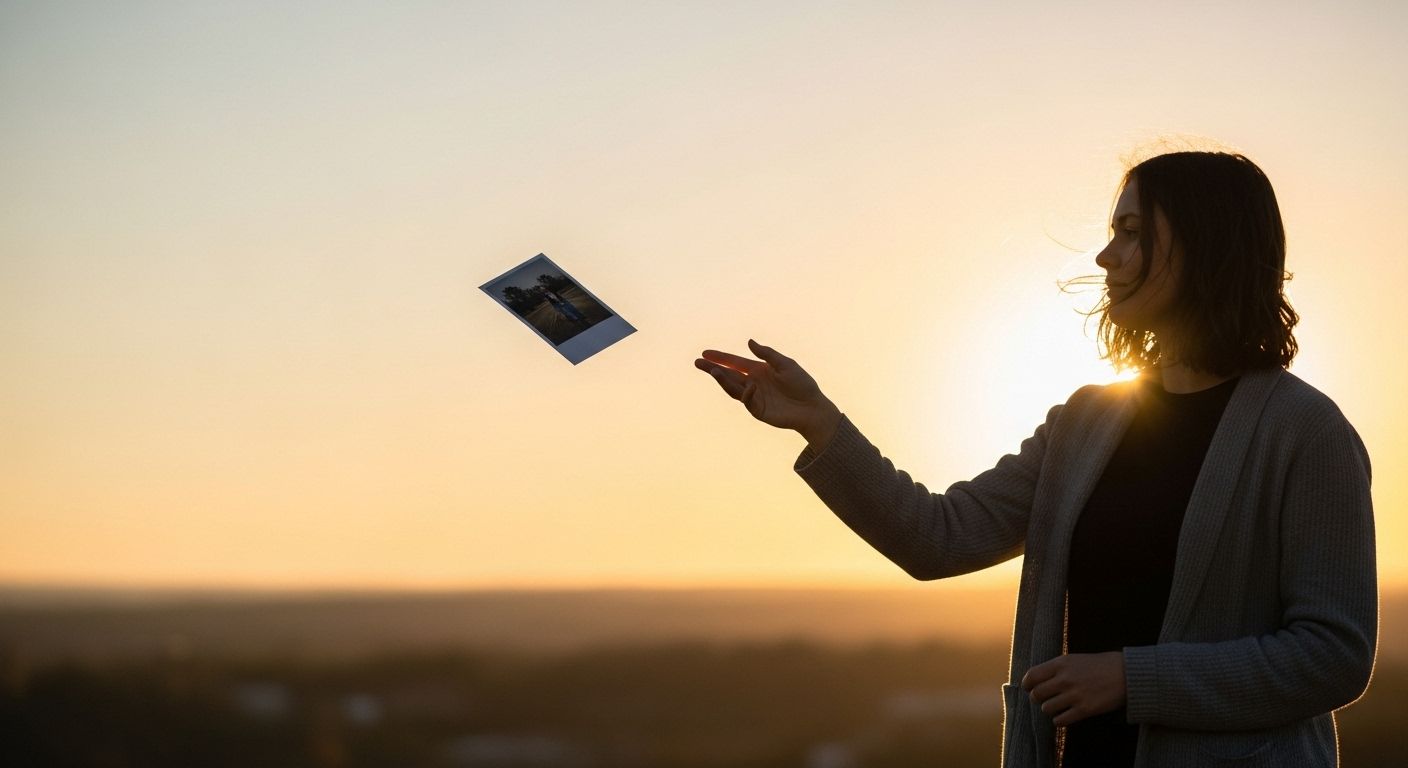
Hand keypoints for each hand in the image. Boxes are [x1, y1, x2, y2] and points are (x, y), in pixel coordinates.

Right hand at [695, 340, 840, 444]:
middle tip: (698, 362)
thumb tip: (749, 342)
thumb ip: (767, 354)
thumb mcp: (785, 364)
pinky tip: (750, 386)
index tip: (705, 353)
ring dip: (723, 380)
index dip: (720, 357)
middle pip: (728, 375)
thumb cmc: (802, 384)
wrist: (812, 407)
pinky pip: (748, 401)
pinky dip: (747, 393)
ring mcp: (754, 397)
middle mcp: (753, 383)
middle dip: (713, 369)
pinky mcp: (758, 410)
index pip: (735, 362)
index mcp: (758, 370)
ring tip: (714, 371)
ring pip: (733, 388)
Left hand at [1020, 651, 1125, 726]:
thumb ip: (1055, 669)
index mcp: (1060, 664)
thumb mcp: (1073, 660)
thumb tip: (1035, 680)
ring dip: (1049, 709)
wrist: (1125, 674)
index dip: (1027, 685)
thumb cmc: (1098, 665)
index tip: (1029, 688)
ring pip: (1046, 709)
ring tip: (1058, 706)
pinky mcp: (1085, 709)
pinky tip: (1065, 715)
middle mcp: (1065, 679)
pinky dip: (1059, 720)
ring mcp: (1074, 695)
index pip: (1031, 676)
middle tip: (1045, 699)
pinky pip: (1060, 720)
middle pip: (1036, 695)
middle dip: (1038, 698)